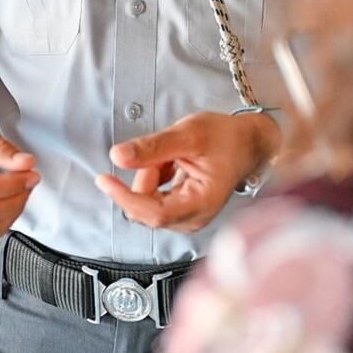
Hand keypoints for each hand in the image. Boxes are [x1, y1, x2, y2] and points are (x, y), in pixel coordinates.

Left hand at [95, 110, 279, 231]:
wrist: (248, 142)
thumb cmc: (227, 138)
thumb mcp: (189, 133)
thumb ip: (153, 146)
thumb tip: (117, 156)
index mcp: (201, 204)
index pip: (153, 213)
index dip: (125, 197)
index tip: (104, 179)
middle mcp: (194, 218)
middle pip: (147, 207)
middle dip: (147, 175)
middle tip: (164, 151)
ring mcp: (187, 217)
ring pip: (148, 201)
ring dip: (152, 174)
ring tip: (175, 156)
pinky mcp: (182, 211)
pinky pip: (154, 197)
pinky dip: (157, 177)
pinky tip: (174, 163)